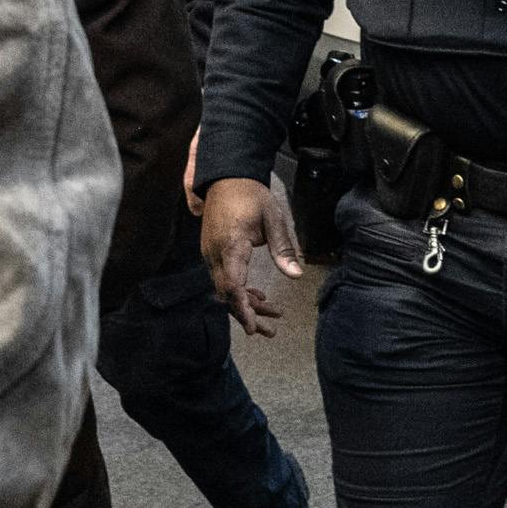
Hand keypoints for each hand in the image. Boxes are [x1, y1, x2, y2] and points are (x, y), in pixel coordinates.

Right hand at [200, 175, 301, 335]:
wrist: (226, 177)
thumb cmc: (251, 195)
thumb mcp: (273, 218)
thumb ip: (283, 248)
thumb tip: (296, 275)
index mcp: (230, 245)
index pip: (232, 286)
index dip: (242, 309)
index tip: (252, 328)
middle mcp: (215, 254)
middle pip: (227, 294)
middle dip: (248, 314)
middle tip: (270, 330)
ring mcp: (211, 254)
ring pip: (226, 289)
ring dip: (246, 303)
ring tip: (272, 314)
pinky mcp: (213, 253)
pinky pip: (224, 278)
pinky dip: (240, 290)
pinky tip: (258, 295)